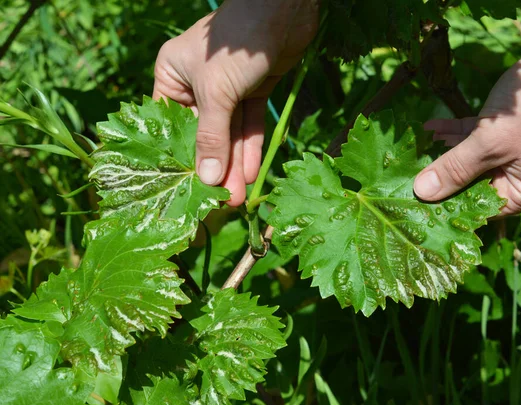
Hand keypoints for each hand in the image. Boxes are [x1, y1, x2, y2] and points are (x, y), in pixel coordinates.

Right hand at [153, 0, 318, 205]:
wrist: (282, 9)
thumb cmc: (236, 44)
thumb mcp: (217, 93)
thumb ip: (212, 138)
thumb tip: (207, 180)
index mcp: (172, 78)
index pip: (171, 127)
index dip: (180, 159)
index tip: (187, 191)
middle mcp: (197, 85)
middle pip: (204, 134)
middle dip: (215, 167)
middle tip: (221, 202)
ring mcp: (227, 88)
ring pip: (229, 133)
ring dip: (235, 164)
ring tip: (237, 196)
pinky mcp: (253, 89)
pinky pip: (249, 124)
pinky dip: (251, 146)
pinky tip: (252, 173)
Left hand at [413, 1, 520, 215]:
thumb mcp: (488, 144)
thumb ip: (454, 169)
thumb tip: (422, 193)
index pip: (482, 207)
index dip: (450, 202)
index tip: (417, 200)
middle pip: (476, 183)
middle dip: (445, 175)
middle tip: (410, 176)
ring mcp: (520, 151)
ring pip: (475, 157)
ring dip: (447, 150)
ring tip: (416, 150)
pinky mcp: (512, 129)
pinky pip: (480, 137)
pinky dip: (458, 133)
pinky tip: (431, 128)